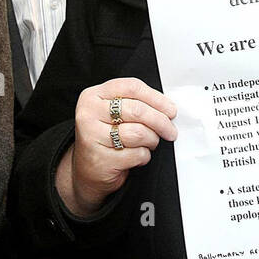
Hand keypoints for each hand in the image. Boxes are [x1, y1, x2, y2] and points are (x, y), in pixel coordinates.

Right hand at [57, 77, 177, 217]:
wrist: (88, 170)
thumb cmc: (105, 138)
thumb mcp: (113, 114)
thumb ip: (135, 104)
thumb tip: (167, 108)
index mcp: (93, 96)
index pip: (131, 87)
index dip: (156, 98)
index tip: (170, 109)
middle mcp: (89, 114)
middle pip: (137, 110)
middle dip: (161, 121)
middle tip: (170, 130)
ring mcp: (92, 136)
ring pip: (139, 133)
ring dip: (152, 140)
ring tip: (149, 143)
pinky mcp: (101, 159)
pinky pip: (137, 154)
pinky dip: (144, 156)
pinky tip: (138, 156)